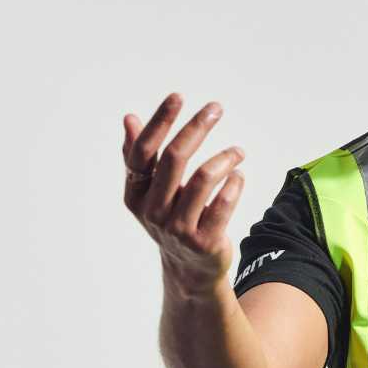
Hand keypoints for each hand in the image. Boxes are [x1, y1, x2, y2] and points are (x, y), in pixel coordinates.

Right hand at [123, 93, 246, 287]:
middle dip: (196, 127)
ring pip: (204, 178)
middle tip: (215, 108)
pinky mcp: (204, 241)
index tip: (178, 97)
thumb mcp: (152, 191)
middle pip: (174, 159)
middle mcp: (153, 211)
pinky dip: (234, 184)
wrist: (191, 270)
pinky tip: (238, 176)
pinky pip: (224, 203)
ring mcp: (178, 228)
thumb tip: (128, 118)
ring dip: (225, 158)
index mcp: (137, 194)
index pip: (143, 152)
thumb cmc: (172, 219)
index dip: (159, 122)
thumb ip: (141, 156)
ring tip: (238, 152)